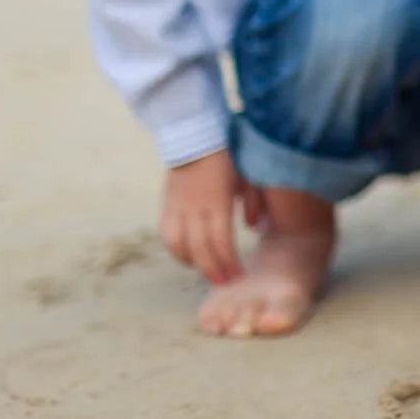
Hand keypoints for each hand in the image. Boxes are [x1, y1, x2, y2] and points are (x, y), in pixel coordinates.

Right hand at [159, 149, 266, 284]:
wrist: (194, 135)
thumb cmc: (228, 154)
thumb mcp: (248, 174)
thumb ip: (252, 201)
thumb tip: (253, 226)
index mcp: (217, 202)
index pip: (220, 242)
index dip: (228, 262)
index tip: (237, 275)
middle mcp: (194, 208)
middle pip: (199, 249)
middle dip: (212, 269)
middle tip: (224, 282)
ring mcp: (177, 207)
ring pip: (178, 245)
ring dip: (192, 262)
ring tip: (207, 270)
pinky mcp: (166, 204)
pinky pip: (166, 234)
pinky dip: (175, 249)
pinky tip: (187, 256)